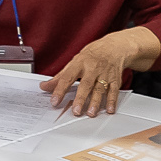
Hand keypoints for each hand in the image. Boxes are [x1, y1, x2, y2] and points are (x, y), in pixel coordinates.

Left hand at [44, 26, 160, 117]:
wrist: (114, 47)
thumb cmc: (92, 55)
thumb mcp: (74, 62)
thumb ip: (60, 77)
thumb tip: (44, 86)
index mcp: (80, 63)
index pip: (67, 77)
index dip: (60, 90)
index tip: (55, 101)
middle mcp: (92, 68)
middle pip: (86, 84)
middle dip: (80, 98)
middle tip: (76, 111)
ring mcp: (105, 74)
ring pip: (100, 89)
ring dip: (96, 102)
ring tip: (90, 113)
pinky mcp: (115, 79)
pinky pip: (114, 91)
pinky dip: (112, 101)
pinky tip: (109, 110)